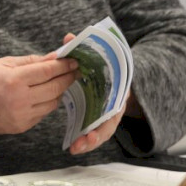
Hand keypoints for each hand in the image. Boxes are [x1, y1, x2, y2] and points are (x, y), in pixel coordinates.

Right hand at [0, 54, 78, 133]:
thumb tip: (55, 57)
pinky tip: (42, 96)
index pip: (48, 71)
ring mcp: (22, 115)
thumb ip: (32, 61)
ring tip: (57, 82)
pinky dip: (46, 103)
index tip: (74, 61)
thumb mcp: (4, 63)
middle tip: (74, 71)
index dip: (64, 65)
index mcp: (14, 80)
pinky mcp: (22, 126)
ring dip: (58, 91)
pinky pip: (43, 113)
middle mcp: (20, 99)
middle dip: (68, 78)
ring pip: (53, 102)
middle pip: (55, 87)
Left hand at [59, 33, 128, 154]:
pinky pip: (91, 132)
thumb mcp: (96, 58)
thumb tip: (69, 37)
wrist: (114, 73)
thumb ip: (83, 49)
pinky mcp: (96, 119)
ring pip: (100, 132)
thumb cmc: (103, 66)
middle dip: (96, 135)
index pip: (115, 108)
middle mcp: (115, 105)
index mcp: (117, 91)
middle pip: (108, 125)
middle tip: (84, 142)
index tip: (94, 128)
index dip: (106, 119)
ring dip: (89, 142)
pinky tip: (73, 147)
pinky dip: (84, 140)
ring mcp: (106, 114)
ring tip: (76, 148)